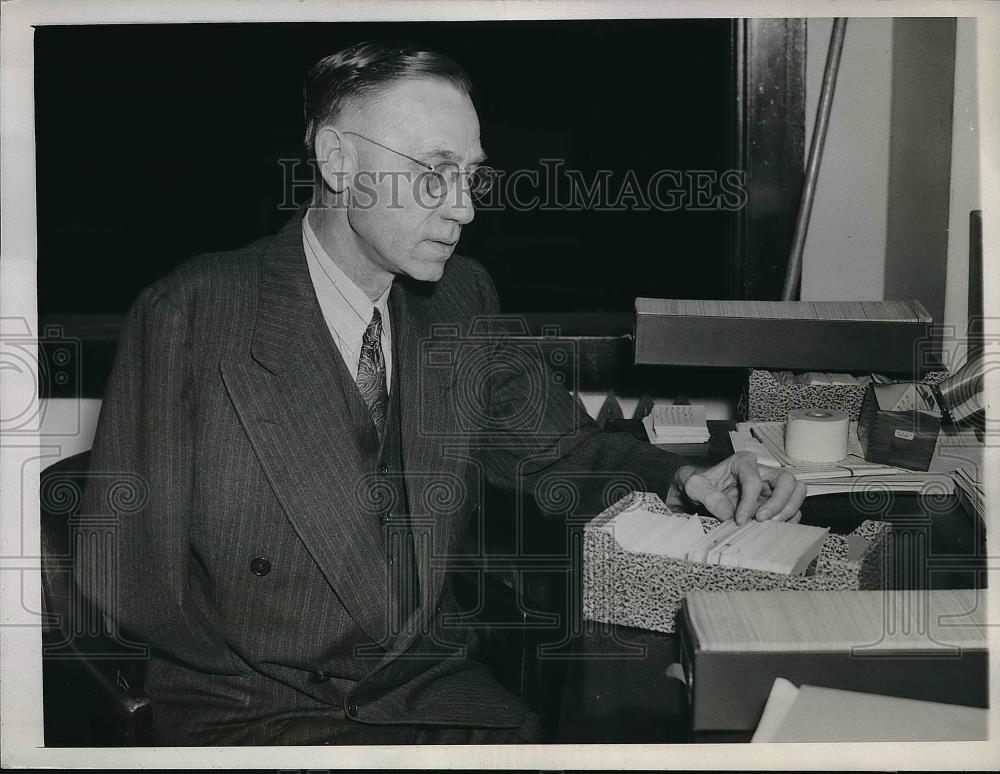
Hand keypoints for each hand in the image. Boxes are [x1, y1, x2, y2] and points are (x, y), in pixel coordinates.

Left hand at [668, 451, 805, 523]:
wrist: (701, 491)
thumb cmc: (700, 484)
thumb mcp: (694, 486)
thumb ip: (707, 496)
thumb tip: (727, 512)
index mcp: (743, 462)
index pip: (754, 481)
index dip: (749, 502)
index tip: (739, 519)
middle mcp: (762, 471)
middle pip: (787, 480)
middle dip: (779, 502)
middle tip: (762, 520)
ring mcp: (771, 486)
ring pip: (797, 491)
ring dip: (788, 510)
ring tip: (770, 524)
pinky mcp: (774, 500)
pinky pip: (793, 506)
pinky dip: (789, 517)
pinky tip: (773, 527)